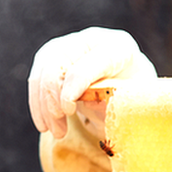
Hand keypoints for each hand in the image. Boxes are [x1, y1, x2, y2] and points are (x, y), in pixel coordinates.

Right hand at [28, 27, 156, 138]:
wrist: (126, 83)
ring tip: (56, 132)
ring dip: (45, 106)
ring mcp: (68, 45)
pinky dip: (38, 103)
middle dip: (54, 98)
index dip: (77, 84)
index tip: (68, 109)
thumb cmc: (134, 91)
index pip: (93, 62)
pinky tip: (45, 124)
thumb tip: (95, 103)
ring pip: (43, 71)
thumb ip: (119, 99)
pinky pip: (36, 78)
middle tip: (59, 129)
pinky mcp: (52, 56)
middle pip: (59, 62)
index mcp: (118, 46)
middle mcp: (91, 39)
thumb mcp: (135, 99)